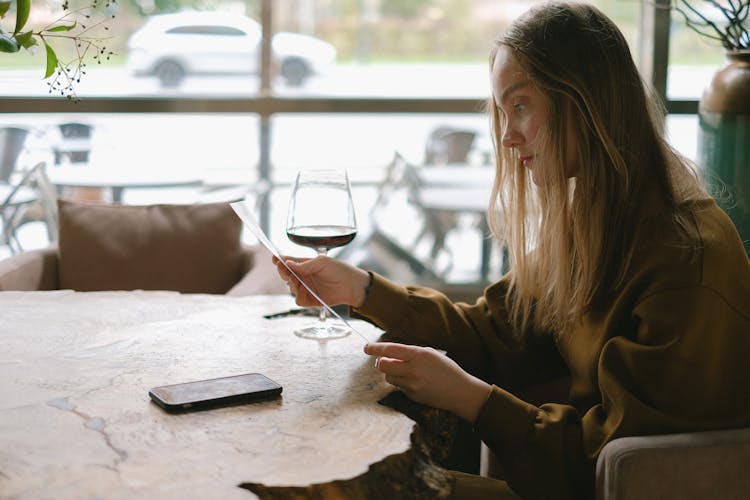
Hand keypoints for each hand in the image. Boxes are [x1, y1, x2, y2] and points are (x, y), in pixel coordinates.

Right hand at [273, 255, 370, 307]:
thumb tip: (288, 263)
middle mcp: (304, 277)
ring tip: (298, 280)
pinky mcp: (311, 300)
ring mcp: (307, 289)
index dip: (280, 261)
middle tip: (284, 268)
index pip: (289, 263)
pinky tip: (305, 290)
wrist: (353, 285)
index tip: (274, 258)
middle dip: (283, 272)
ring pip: (290, 288)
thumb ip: (304, 264)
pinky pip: (298, 300)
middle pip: (286, 275)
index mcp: (305, 265)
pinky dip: (299, 295)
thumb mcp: (322, 262)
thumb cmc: (339, 270)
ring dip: (292, 284)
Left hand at [364, 342, 491, 423]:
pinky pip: (399, 387)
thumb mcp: (431, 354)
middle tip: (386, 361)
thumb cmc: (447, 370)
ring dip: (392, 373)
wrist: (461, 392)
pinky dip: (402, 383)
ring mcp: (412, 385)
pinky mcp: (412, 396)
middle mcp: (413, 370)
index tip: (366, 347)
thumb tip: (390, 353)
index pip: (390, 349)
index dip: (376, 348)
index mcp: (419, 355)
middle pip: (383, 365)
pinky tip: (416, 383)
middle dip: (381, 362)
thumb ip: (411, 353)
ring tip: (406, 372)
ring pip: (389, 377)